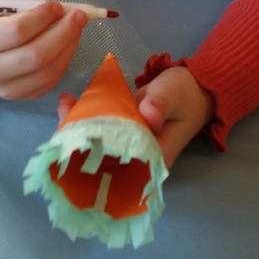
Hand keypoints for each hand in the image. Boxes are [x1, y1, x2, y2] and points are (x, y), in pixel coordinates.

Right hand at [0, 0, 85, 98]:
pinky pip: (50, 82)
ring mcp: (4, 88)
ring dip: (68, 46)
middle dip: (62, 34)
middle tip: (78, 15)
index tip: (57, 5)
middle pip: (33, 56)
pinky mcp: (21, 96)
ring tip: (75, 27)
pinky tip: (67, 43)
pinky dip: (65, 60)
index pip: (16, 32)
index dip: (42, 17)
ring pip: (46, 71)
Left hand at [55, 64, 214, 167]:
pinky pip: (99, 131)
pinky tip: (70, 101)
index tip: (72, 145)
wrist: (195, 86)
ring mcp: (127, 147)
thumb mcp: (173, 96)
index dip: (90, 163)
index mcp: (151, 160)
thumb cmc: (186, 95)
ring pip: (95, 147)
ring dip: (76, 129)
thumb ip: (160, 105)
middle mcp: (136, 160)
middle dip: (75, 145)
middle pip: (100, 163)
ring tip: (64, 106)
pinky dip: (83, 118)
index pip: (116, 172)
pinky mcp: (122, 132)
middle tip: (63, 119)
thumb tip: (146, 116)